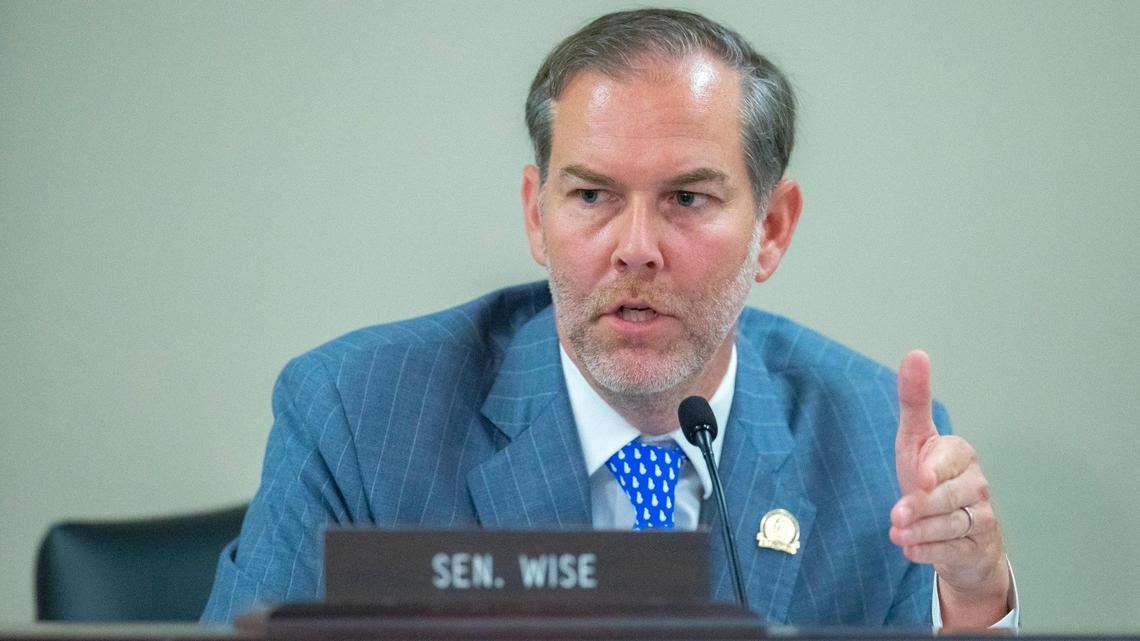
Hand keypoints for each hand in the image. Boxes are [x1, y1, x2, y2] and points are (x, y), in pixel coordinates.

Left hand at [890, 350, 1009, 627]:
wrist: (954, 530)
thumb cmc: (929, 478)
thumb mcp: (915, 439)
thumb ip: (914, 400)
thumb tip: (916, 353)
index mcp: (961, 452)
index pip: (946, 459)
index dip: (932, 470)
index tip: (920, 477)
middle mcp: (977, 482)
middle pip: (946, 496)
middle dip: (919, 508)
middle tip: (895, 517)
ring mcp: (982, 515)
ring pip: (949, 525)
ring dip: (920, 533)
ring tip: (898, 534)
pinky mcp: (980, 545)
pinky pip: (952, 550)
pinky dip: (928, 552)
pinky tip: (911, 549)